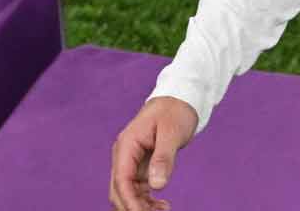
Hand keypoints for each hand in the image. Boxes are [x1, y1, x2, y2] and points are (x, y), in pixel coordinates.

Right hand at [109, 96, 198, 210]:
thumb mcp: (172, 133)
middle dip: (133, 207)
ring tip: (164, 210)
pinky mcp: (141, 165)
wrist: (179, 99)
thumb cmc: (175, 111)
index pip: (122, 180)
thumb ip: (164, 158)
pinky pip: (138, 188)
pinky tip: (162, 205)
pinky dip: (146, 199)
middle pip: (120, 189)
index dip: (130, 201)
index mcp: (126, 145)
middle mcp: (124, 155)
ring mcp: (131, 161)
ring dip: (141, 205)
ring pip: (128, 192)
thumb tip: (157, 186)